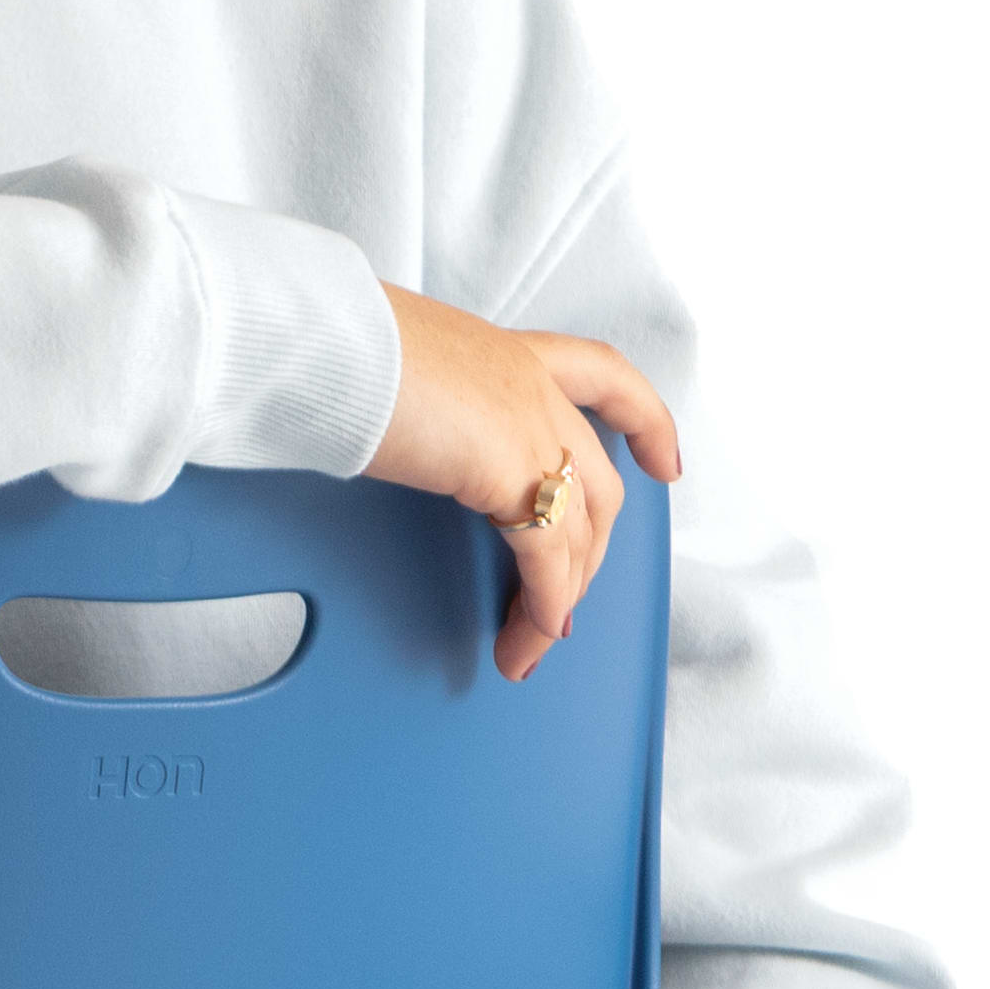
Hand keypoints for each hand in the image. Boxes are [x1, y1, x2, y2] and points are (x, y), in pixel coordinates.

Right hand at [371, 289, 684, 677]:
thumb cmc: (336, 346)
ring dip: (560, 599)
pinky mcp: (517, 472)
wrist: (326, 344)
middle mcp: (532, 384)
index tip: (663, 462)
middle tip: (566, 601)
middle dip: (589, 554)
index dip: (646, 422)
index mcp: (504, 353)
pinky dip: (544, 605)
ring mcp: (533, 426)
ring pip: (580, 529)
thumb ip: (416, 399)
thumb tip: (388, 427)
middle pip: (599, 482)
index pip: (603, 376)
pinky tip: (530, 635)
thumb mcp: (393, 368)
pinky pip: (549, 559)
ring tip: (531, 644)